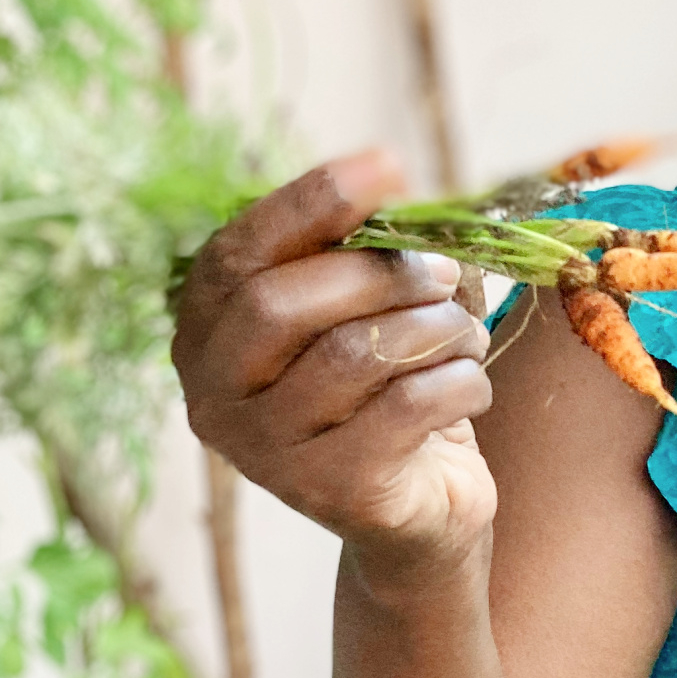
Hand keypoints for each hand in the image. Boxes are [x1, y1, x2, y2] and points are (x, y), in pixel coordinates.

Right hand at [172, 150, 496, 581]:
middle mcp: (215, 397)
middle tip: (442, 271)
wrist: (419, 513)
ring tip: (465, 334)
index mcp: (206, 334)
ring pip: (355, 353)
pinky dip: (460, 381)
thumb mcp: (366, 313)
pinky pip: (407, 407)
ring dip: (435, 328)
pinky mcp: (331, 492)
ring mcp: (266, 454)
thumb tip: (392, 174)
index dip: (310, 202)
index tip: (387, 164)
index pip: (239, 254)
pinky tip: (469, 386)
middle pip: (281, 304)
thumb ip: (366, 251)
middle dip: (379, 273)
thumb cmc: (388, 391)